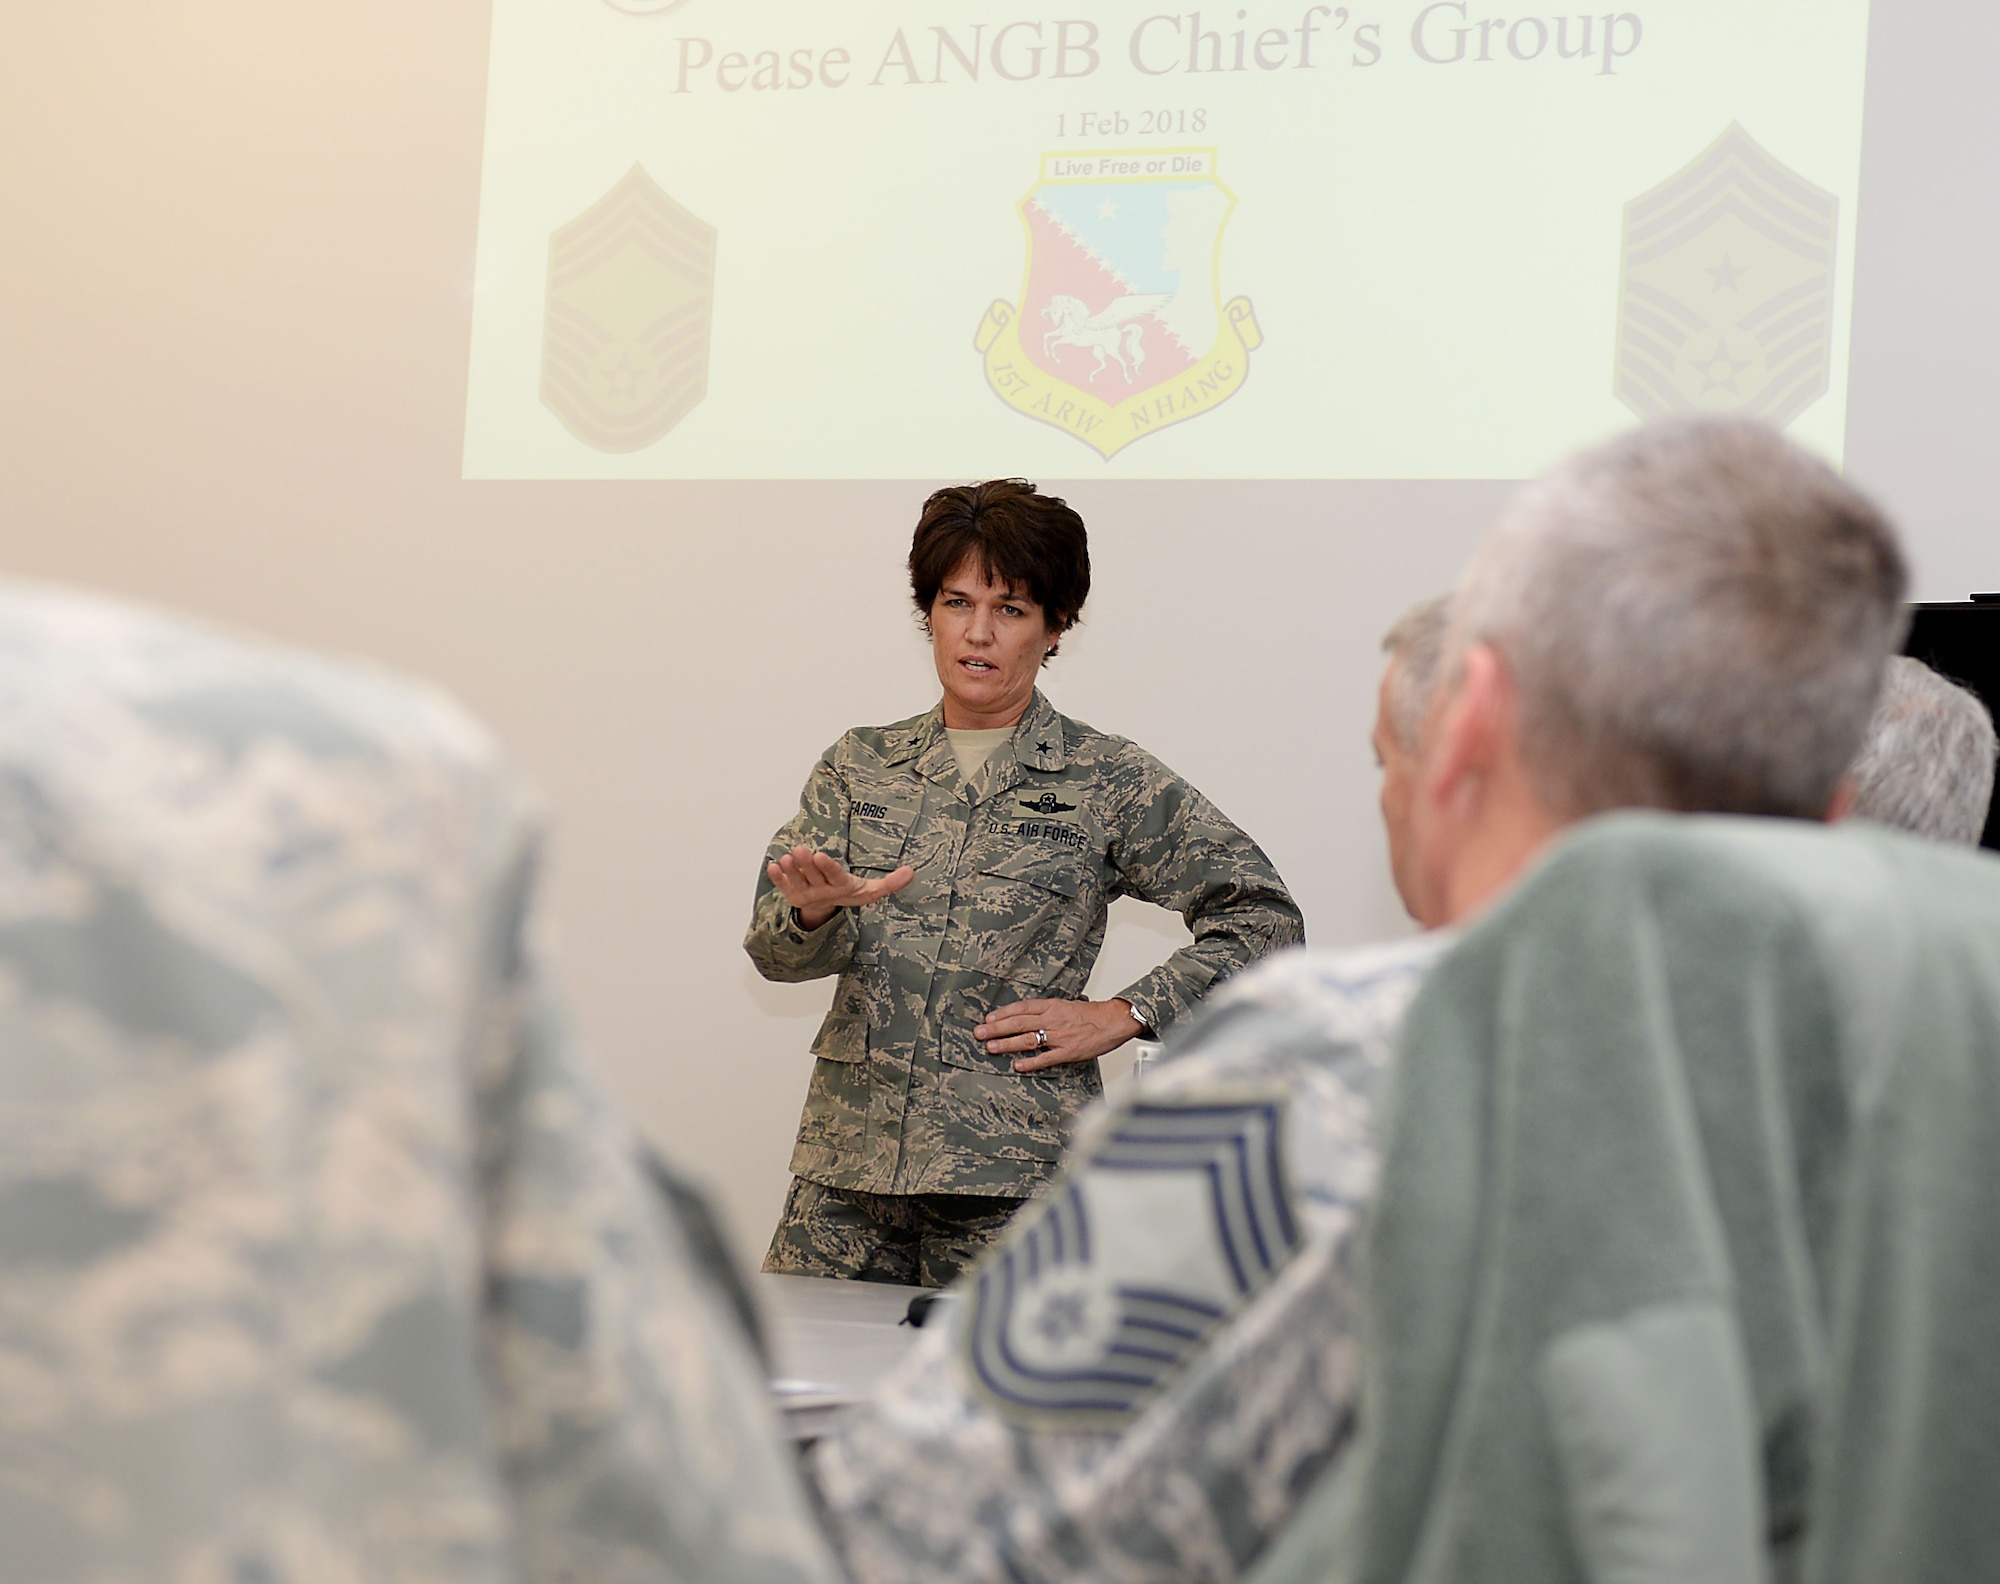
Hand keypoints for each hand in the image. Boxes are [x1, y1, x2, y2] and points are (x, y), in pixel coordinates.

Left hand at [767, 846, 914, 929]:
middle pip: (813, 878)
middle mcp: (822, 892)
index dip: (827, 867)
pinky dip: (777, 879)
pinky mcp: (792, 895)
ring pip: (797, 883)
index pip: (835, 876)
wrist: (826, 911)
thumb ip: (890, 883)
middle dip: (806, 865)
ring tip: (785, 857)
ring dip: (790, 871)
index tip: (820, 855)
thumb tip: (911, 872)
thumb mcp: (870, 891)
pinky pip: (782, 887)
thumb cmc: (849, 892)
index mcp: (841, 888)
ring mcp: (806, 894)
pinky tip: (772, 866)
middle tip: (799, 850)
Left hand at [974, 998, 1143, 1072]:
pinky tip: (1018, 1066)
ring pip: (1028, 1039)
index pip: (1022, 1008)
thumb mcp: (1065, 1006)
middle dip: (996, 1028)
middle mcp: (1052, 1020)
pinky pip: (1046, 1058)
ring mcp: (1059, 1036)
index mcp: (1051, 1006)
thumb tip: (1025, 1017)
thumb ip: (1045, 1012)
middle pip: (1019, 1023)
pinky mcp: (1068, 1052)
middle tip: (979, 1033)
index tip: (988, 1018)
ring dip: (1007, 1044)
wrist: (1113, 1021)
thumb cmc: (1090, 1015)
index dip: (1003, 1013)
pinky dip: (1031, 1062)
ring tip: (991, 1047)